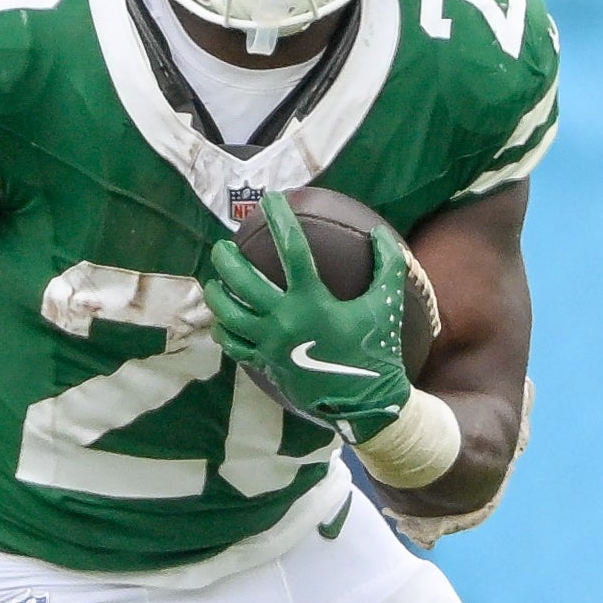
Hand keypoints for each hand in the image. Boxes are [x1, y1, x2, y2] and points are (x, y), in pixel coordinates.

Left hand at [202, 205, 412, 439]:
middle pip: (243, 282)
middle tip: (223, 245)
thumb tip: (380, 234)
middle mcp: (286, 320)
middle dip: (227, 259)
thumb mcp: (387, 306)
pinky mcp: (266, 364)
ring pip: (229, 313)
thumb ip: (386, 267)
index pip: (292, 249)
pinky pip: (233, 343)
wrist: (366, 402)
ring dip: (218, 293)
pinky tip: (223, 318)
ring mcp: (271, 344)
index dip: (280, 219)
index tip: (270, 199)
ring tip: (216, 280)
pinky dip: (224, 328)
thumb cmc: (376, 349)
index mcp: (314, 302)